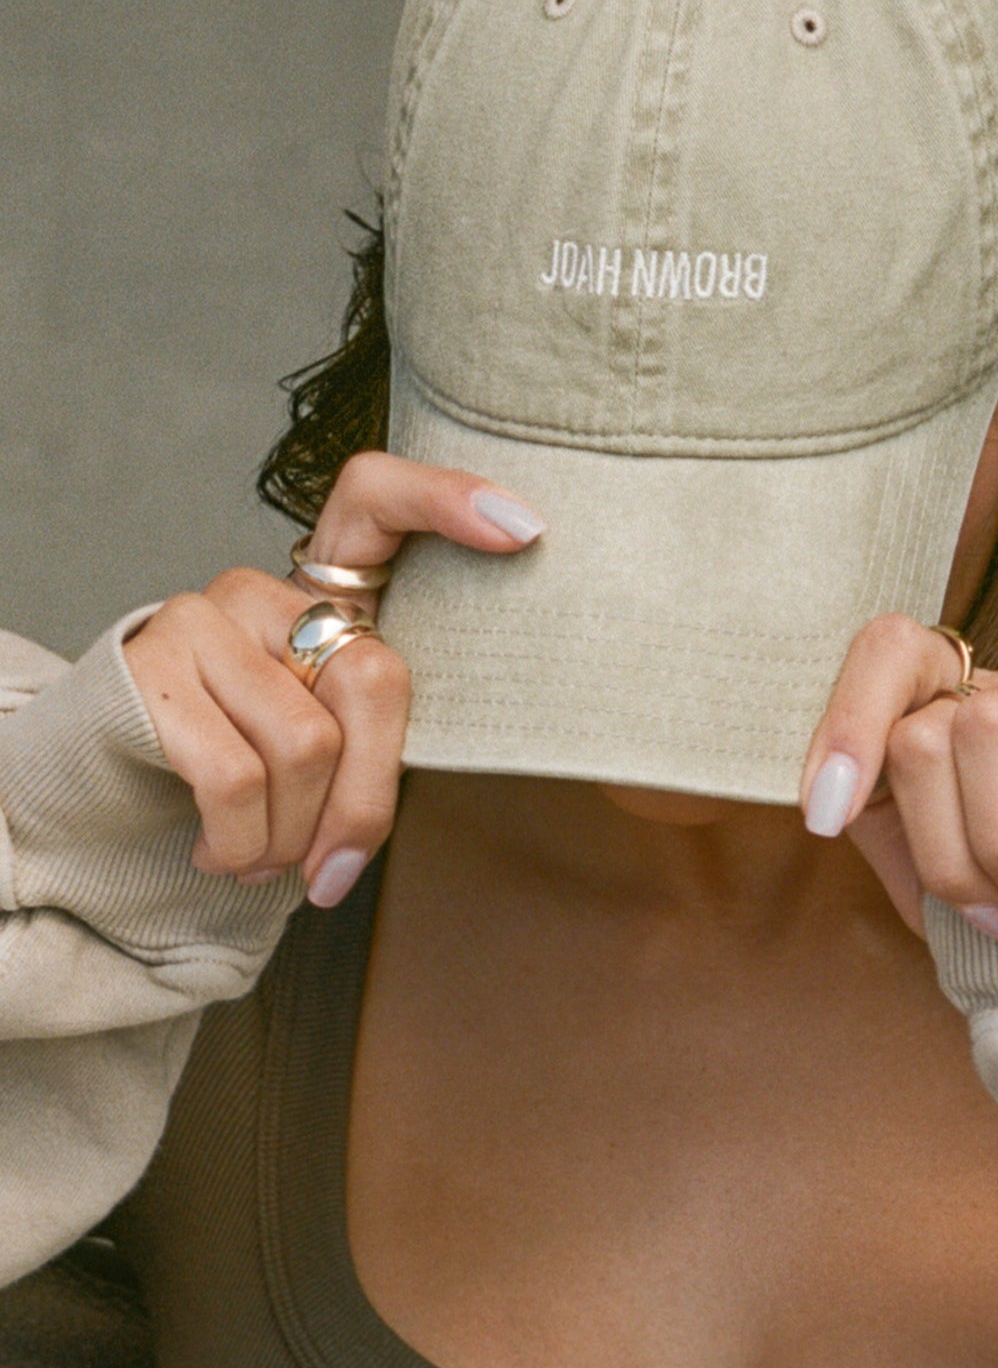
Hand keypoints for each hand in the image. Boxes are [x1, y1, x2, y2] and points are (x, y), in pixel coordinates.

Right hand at [122, 453, 545, 904]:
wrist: (103, 790)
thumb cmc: (242, 771)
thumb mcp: (323, 749)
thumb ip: (371, 746)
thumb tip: (377, 840)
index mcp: (324, 592)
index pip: (379, 497)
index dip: (447, 500)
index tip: (523, 528)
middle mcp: (263, 589)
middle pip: (371, 680)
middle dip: (366, 806)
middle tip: (331, 870)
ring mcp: (203, 616)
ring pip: (306, 746)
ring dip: (293, 839)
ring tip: (264, 861)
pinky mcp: (151, 665)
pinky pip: (237, 777)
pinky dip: (242, 844)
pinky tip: (222, 853)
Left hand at [798, 615, 997, 941]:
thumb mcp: (954, 866)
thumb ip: (897, 840)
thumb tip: (832, 816)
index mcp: (944, 712)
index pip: (883, 653)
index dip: (846, 723)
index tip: (828, 817)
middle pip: (919, 735)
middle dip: (944, 853)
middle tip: (997, 924)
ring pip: (983, 726)